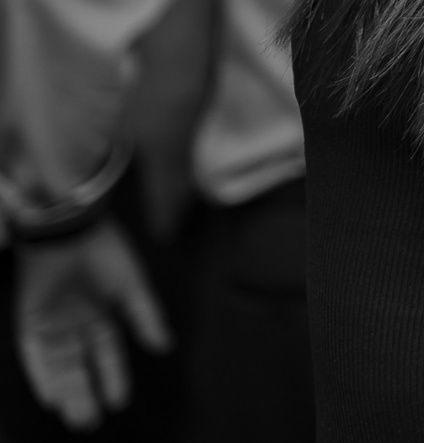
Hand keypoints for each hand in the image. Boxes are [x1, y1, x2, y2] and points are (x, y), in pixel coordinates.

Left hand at [16, 220, 169, 430]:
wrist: (68, 229)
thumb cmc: (104, 251)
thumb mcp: (131, 286)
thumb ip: (145, 316)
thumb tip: (165, 346)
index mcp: (102, 313)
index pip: (108, 354)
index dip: (114, 378)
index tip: (119, 402)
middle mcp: (76, 322)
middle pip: (80, 366)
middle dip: (85, 394)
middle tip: (88, 422)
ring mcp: (52, 323)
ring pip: (59, 366)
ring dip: (65, 390)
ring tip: (73, 415)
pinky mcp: (30, 321)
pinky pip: (34, 356)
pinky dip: (42, 376)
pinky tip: (50, 396)